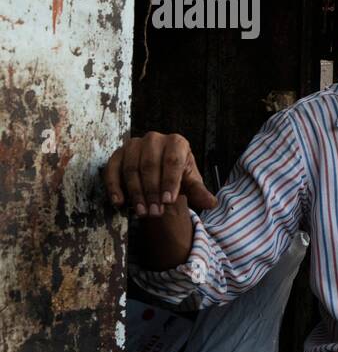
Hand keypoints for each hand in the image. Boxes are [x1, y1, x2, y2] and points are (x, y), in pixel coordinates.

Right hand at [103, 132, 217, 216]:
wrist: (160, 170)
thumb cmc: (177, 174)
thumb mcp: (190, 182)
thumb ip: (199, 191)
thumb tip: (211, 203)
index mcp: (177, 142)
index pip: (172, 161)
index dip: (170, 182)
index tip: (168, 201)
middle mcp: (154, 139)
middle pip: (150, 166)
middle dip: (152, 192)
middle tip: (155, 212)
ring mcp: (134, 144)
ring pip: (132, 169)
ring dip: (136, 193)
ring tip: (142, 211)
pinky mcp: (118, 154)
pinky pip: (112, 169)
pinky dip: (114, 186)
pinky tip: (119, 202)